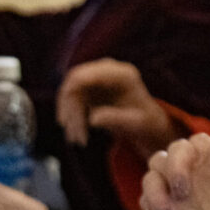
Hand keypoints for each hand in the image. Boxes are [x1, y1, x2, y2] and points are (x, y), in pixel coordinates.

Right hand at [57, 58, 174, 157]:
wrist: (144, 120)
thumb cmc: (143, 122)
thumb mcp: (135, 124)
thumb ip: (116, 119)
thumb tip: (92, 119)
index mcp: (123, 75)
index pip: (91, 74)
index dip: (74, 90)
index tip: (65, 113)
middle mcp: (108, 70)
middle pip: (75, 81)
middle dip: (70, 108)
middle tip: (73, 135)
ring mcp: (96, 76)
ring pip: (69, 92)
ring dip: (69, 116)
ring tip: (77, 140)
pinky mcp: (87, 86)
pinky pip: (69, 98)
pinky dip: (70, 116)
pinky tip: (75, 133)